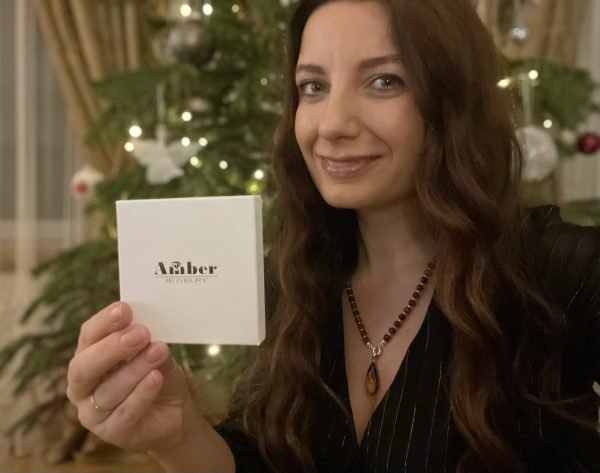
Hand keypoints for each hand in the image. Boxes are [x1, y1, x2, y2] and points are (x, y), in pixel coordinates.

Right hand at [66, 302, 196, 452]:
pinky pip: (124, 412)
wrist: (175, 412)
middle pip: (84, 367)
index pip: (87, 337)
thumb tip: (144, 322)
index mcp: (88, 357)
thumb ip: (146, 341)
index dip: (103, 323)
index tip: (124, 309)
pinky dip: (142, 393)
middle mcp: (82, 386)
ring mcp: (93, 413)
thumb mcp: (154, 353)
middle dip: (112, 347)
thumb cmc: (157, 375)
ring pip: (108, 390)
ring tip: (158, 351)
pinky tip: (156, 378)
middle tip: (140, 333)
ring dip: (135, 368)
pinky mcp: (111, 432)